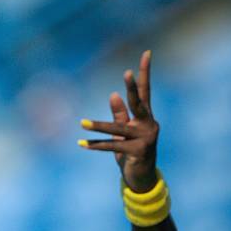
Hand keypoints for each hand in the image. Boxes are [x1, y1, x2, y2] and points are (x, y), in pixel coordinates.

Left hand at [79, 50, 158, 192]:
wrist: (141, 178)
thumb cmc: (132, 152)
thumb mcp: (124, 132)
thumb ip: (119, 115)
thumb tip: (113, 94)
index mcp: (146, 117)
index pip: (145, 91)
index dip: (144, 72)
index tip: (146, 52)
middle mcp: (148, 124)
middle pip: (138, 103)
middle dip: (132, 88)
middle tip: (127, 73)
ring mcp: (145, 138)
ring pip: (118, 128)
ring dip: (98, 126)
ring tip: (82, 123)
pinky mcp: (138, 151)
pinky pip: (112, 146)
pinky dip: (96, 146)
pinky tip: (82, 143)